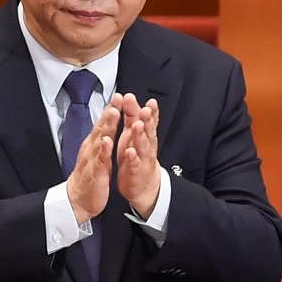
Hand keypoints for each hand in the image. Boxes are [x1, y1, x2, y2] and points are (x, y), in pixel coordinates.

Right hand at [66, 105, 117, 224]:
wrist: (77, 200)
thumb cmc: (89, 177)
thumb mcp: (96, 155)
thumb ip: (101, 139)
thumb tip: (107, 124)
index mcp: (94, 144)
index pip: (103, 123)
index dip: (111, 109)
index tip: (120, 96)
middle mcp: (91, 148)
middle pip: (101, 127)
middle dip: (110, 111)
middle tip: (118, 98)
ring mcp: (92, 159)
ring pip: (100, 139)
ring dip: (107, 125)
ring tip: (114, 113)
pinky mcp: (94, 172)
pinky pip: (99, 160)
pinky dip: (103, 150)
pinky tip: (107, 142)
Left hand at [114, 93, 160, 217]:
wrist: (142, 184)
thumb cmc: (136, 156)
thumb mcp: (134, 134)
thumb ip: (133, 116)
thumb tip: (129, 97)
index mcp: (144, 135)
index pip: (149, 120)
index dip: (151, 111)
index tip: (151, 102)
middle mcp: (146, 145)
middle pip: (148, 130)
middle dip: (147, 120)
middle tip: (145, 110)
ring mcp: (142, 158)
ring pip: (143, 145)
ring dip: (140, 135)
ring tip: (138, 125)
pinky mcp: (135, 171)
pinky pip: (134, 163)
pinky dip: (132, 157)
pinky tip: (130, 151)